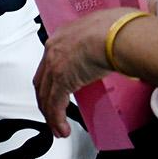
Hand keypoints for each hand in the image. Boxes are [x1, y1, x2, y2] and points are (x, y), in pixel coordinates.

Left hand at [34, 7, 133, 136]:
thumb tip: (113, 49)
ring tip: (57, 128)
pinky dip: (57, 120)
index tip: (55, 90)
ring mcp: (54, 66)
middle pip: (42, 81)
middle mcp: (53, 50)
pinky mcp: (61, 81)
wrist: (113, 33)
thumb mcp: (102, 34)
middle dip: (46, 99)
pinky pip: (55, 105)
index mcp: (62, 37)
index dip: (51, 79)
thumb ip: (100, 44)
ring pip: (46, 96)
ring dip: (50, 115)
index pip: (50, 62)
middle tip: (52, 113)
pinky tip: (61, 129)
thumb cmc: (115, 28)